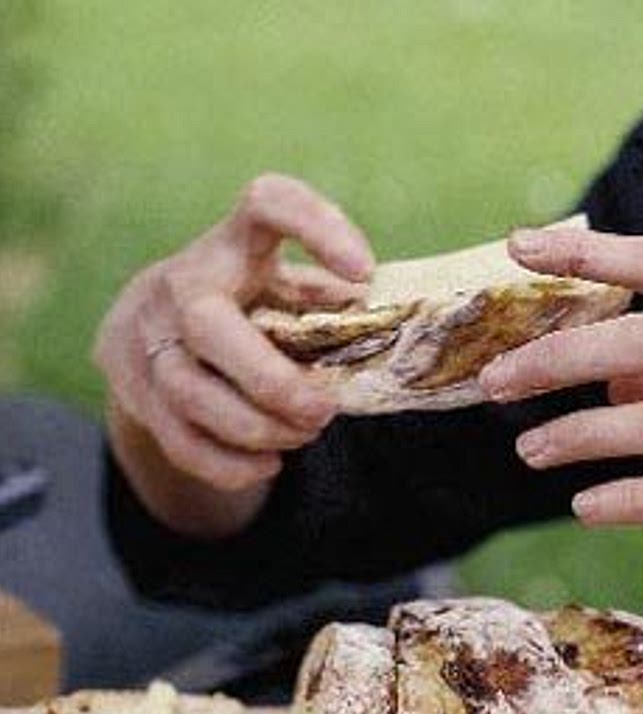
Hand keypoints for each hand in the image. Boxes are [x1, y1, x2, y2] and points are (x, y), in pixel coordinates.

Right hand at [94, 174, 372, 492]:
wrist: (151, 335)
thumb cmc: (246, 309)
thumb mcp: (285, 292)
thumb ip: (329, 307)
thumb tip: (388, 329)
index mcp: (233, 246)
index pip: (268, 203)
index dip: (316, 227)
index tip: (364, 272)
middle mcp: (181, 284)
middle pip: (206, 325)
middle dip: (272, 380)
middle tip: (325, 410)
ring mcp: (148, 340)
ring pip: (191, 394)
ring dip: (259, 428)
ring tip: (303, 433)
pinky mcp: (136, 393)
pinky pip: (179, 441)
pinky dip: (230, 464)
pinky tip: (268, 464)